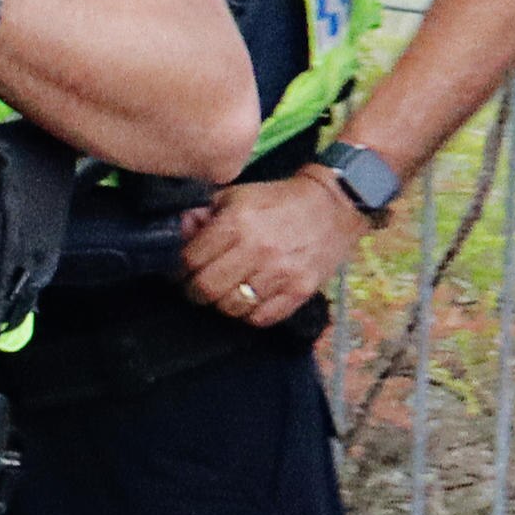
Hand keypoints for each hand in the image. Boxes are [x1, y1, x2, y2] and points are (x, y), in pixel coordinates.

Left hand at [177, 171, 367, 328]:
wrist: (334, 206)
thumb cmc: (280, 200)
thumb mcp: (239, 195)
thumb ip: (206, 213)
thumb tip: (182, 229)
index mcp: (237, 222)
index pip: (190, 260)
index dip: (180, 269)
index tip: (183, 271)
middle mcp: (256, 249)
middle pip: (206, 289)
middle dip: (196, 291)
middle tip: (199, 287)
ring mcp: (279, 273)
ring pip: (231, 307)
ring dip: (223, 303)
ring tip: (228, 292)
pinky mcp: (299, 291)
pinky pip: (261, 318)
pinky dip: (250, 313)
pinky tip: (252, 299)